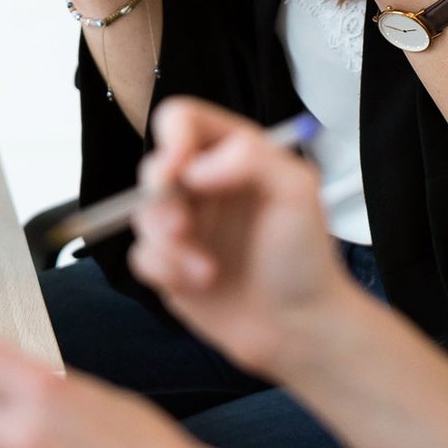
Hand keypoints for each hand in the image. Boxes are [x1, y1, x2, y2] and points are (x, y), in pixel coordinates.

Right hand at [129, 98, 362, 380]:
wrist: (298, 327)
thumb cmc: (306, 257)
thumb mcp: (297, 191)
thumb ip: (251, 158)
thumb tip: (194, 168)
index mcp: (235, 155)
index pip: (184, 120)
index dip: (172, 136)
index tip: (179, 168)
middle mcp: (205, 184)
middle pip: (154, 165)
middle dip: (161, 197)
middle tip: (184, 226)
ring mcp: (187, 224)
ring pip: (142, 213)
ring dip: (167, 242)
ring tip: (206, 268)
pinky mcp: (171, 264)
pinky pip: (141, 255)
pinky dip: (165, 270)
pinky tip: (203, 283)